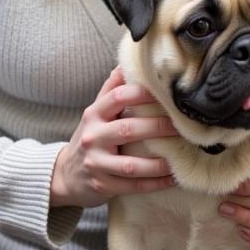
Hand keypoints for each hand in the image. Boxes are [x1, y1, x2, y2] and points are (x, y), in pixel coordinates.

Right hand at [50, 68, 177, 207]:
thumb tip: (126, 63)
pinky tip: (174, 178)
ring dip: (160, 162)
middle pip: (128, 129)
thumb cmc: (89, 139)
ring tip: (181, 156)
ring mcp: (96, 163)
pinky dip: (156, 183)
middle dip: (159, 127)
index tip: (166, 94)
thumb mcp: (95, 114)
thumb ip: (110, 90)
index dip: (142, 93)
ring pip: (132, 164)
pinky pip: (134, 185)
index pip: (117, 97)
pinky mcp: (103, 185)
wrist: (66, 175)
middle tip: (183, 126)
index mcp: (93, 115)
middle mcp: (92, 137)